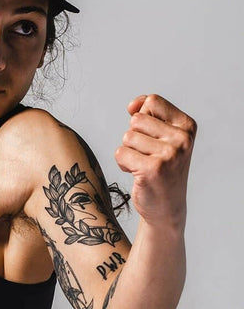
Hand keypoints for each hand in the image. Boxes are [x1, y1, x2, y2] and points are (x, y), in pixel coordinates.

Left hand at [115, 94, 196, 228]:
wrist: (167, 207)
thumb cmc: (162, 167)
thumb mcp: (163, 135)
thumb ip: (149, 113)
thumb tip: (132, 105)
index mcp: (187, 125)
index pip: (152, 101)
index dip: (142, 116)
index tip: (151, 135)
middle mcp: (182, 139)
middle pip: (137, 120)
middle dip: (135, 138)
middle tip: (148, 155)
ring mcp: (169, 154)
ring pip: (127, 137)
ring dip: (129, 152)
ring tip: (144, 165)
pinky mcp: (153, 169)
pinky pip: (120, 153)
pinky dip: (123, 164)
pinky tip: (138, 174)